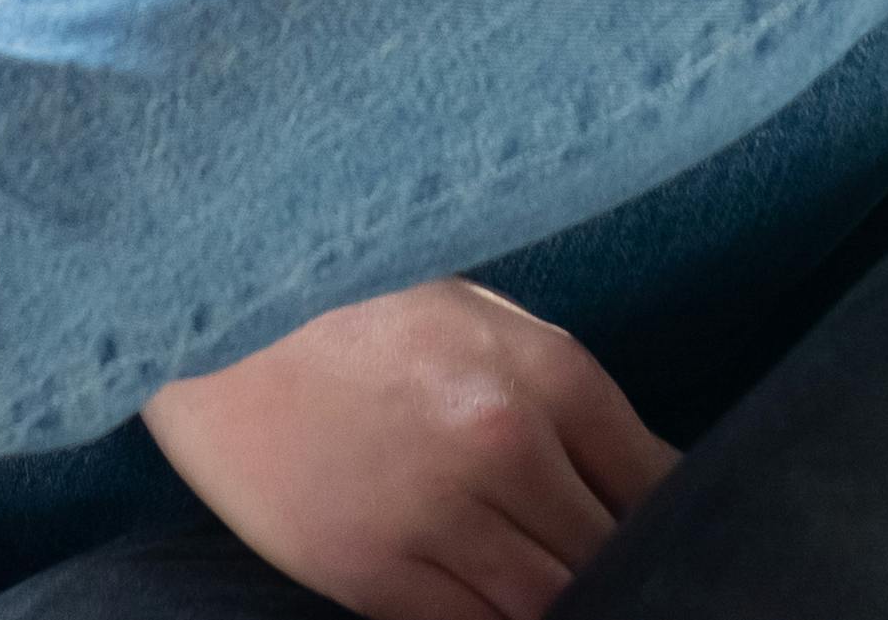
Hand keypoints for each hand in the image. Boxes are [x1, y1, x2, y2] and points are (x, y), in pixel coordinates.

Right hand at [141, 282, 672, 619]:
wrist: (212, 310)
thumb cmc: (352, 299)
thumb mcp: (479, 313)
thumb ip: (559, 395)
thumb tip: (635, 479)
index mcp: (549, 373)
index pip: (660, 485)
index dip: (675, 523)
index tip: (674, 537)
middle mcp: (506, 448)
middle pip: (610, 555)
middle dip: (623, 571)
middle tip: (630, 582)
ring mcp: (438, 518)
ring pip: (547, 606)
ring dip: (564, 605)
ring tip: (557, 589)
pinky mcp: (371, 573)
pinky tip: (494, 605)